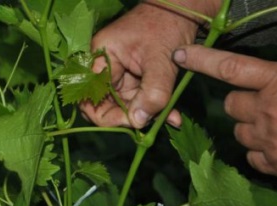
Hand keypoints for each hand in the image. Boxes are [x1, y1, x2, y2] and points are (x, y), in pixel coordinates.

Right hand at [80, 1, 219, 127]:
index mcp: (101, 58)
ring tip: (171, 117)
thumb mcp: (161, 61)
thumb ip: (152, 93)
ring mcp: (119, 73)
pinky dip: (154, 108)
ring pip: (126, 105)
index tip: (134, 123)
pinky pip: (139, 99)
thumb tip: (138, 122)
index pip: (91, 98)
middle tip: (151, 123)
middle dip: (131, 117)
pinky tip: (172, 115)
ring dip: (148, 114)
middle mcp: (105, 67)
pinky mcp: (134, 77)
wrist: (185, 9)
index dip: (108, 117)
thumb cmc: (168, 25)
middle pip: (107, 105)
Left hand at [173, 45, 276, 175]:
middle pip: (231, 105)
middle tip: (263, 102)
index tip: (181, 55)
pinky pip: (252, 156)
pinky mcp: (275, 164)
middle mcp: (267, 111)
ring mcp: (269, 140)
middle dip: (241, 103)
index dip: (203, 60)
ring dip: (250, 127)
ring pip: (239, 132)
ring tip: (274, 125)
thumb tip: (270, 73)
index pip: (231, 67)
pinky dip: (261, 152)